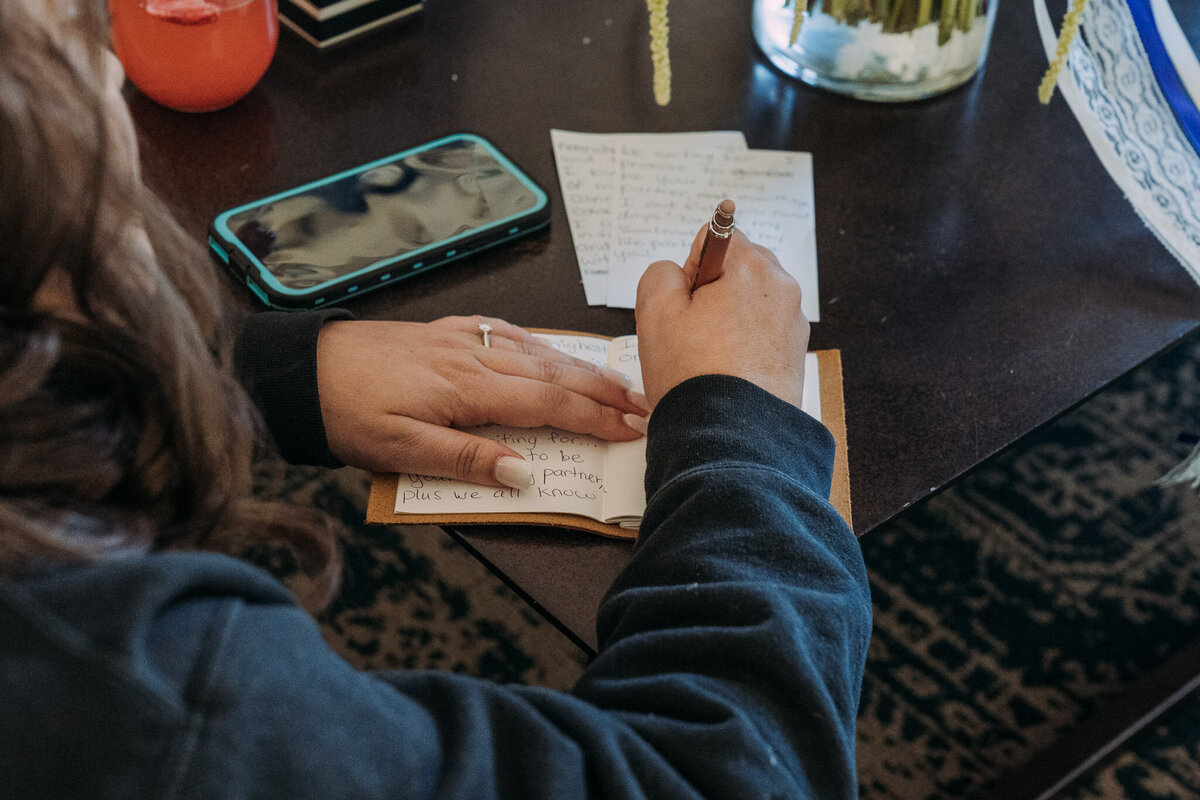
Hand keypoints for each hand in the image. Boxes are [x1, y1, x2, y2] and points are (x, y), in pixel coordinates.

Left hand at [315, 316, 648, 486]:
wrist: (305, 368)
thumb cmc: (348, 411)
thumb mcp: (400, 451)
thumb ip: (466, 458)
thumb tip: (524, 473)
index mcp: (468, 388)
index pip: (548, 404)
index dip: (595, 418)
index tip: (633, 429)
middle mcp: (475, 356)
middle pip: (555, 372)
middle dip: (604, 391)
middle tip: (646, 405)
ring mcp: (464, 339)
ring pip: (539, 350)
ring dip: (582, 368)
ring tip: (617, 382)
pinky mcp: (449, 333)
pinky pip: (510, 334)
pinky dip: (543, 344)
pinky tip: (552, 349)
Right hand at [635, 227, 809, 407]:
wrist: (730, 435)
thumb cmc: (694, 374)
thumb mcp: (654, 310)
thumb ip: (661, 273)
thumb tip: (677, 275)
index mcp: (752, 267)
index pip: (717, 238)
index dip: (691, 268)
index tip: (686, 303)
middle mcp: (781, 289)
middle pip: (737, 271)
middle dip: (712, 293)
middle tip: (692, 332)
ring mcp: (792, 323)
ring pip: (748, 305)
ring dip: (726, 322)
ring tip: (707, 358)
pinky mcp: (794, 355)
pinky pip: (761, 336)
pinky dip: (742, 347)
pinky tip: (726, 372)